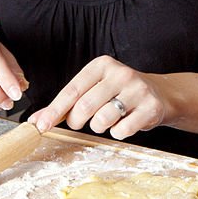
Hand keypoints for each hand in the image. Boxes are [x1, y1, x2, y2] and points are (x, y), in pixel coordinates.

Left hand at [27, 55, 164, 138]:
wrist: (161, 94)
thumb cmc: (119, 93)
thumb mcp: (94, 90)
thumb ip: (66, 104)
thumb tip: (36, 121)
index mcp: (102, 65)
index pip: (72, 90)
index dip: (54, 110)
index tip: (41, 125)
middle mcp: (121, 73)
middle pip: (85, 106)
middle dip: (77, 121)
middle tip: (81, 123)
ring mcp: (138, 90)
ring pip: (102, 119)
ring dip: (99, 127)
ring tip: (106, 120)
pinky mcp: (151, 107)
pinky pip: (122, 130)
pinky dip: (118, 133)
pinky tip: (124, 123)